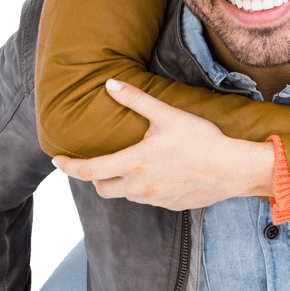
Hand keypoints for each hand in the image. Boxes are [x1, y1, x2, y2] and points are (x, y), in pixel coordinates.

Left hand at [51, 80, 274, 208]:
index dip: (68, 167)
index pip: (88, 170)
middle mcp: (139, 186)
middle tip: (100, 163)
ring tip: (133, 166)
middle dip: (95, 177)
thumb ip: (136, 99)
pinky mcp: (170, 206)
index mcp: (133, 163)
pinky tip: (159, 175)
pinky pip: (148, 200)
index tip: (57, 161)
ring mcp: (154, 199)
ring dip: (121, 183)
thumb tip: (110, 84)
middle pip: (102, 189)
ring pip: (125, 196)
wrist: (231, 169)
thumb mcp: (167, 115)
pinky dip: (144, 189)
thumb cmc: (200, 140)